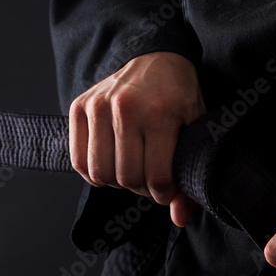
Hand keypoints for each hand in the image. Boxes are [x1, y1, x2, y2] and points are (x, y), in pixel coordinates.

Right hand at [69, 51, 204, 226]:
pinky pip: (78, 160)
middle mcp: (127, 108)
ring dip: (117, 182)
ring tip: (131, 169)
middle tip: (150, 178)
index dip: (163, 194)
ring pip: (100, 173)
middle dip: (141, 188)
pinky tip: (111, 164)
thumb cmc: (180, 97)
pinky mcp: (80, 106)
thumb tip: (179, 218)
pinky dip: (94, 173)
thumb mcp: (197, 130)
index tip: (168, 187)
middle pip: (127, 179)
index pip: (156, 178)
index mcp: (161, 113)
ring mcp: (99, 105)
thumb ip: (191, 174)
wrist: (156, 57)